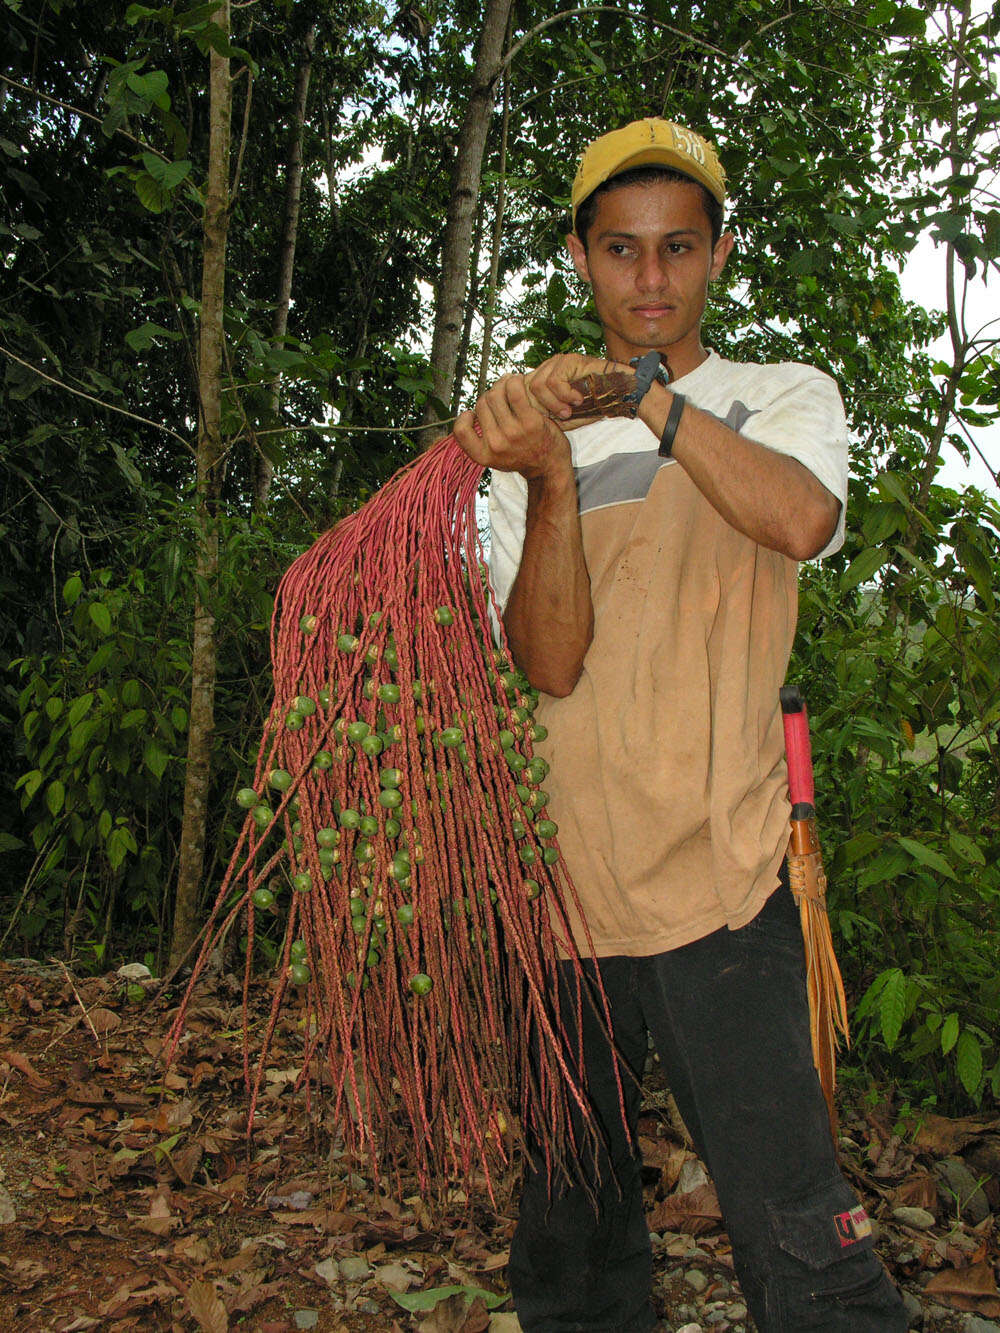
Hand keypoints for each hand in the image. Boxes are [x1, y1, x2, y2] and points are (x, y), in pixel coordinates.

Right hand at [452, 374, 572, 481]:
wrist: (550, 467)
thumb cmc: (521, 456)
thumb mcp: (495, 457)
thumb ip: (481, 440)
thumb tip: (471, 412)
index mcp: (483, 455)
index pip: (460, 430)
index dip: (464, 417)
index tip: (473, 414)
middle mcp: (496, 445)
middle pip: (482, 404)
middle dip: (490, 395)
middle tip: (500, 393)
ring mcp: (513, 433)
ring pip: (495, 395)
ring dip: (502, 384)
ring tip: (510, 383)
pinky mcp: (530, 422)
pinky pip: (514, 391)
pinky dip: (514, 381)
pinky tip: (517, 381)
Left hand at [525, 353, 631, 421]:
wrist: (617, 396)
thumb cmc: (590, 406)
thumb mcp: (561, 415)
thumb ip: (542, 414)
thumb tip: (521, 420)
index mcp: (542, 380)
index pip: (519, 393)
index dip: (527, 409)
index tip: (548, 421)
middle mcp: (546, 368)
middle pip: (524, 390)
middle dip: (541, 408)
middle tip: (562, 416)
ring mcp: (556, 362)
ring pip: (537, 386)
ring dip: (554, 404)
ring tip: (569, 410)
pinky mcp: (567, 360)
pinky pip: (553, 382)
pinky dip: (565, 396)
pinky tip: (578, 400)